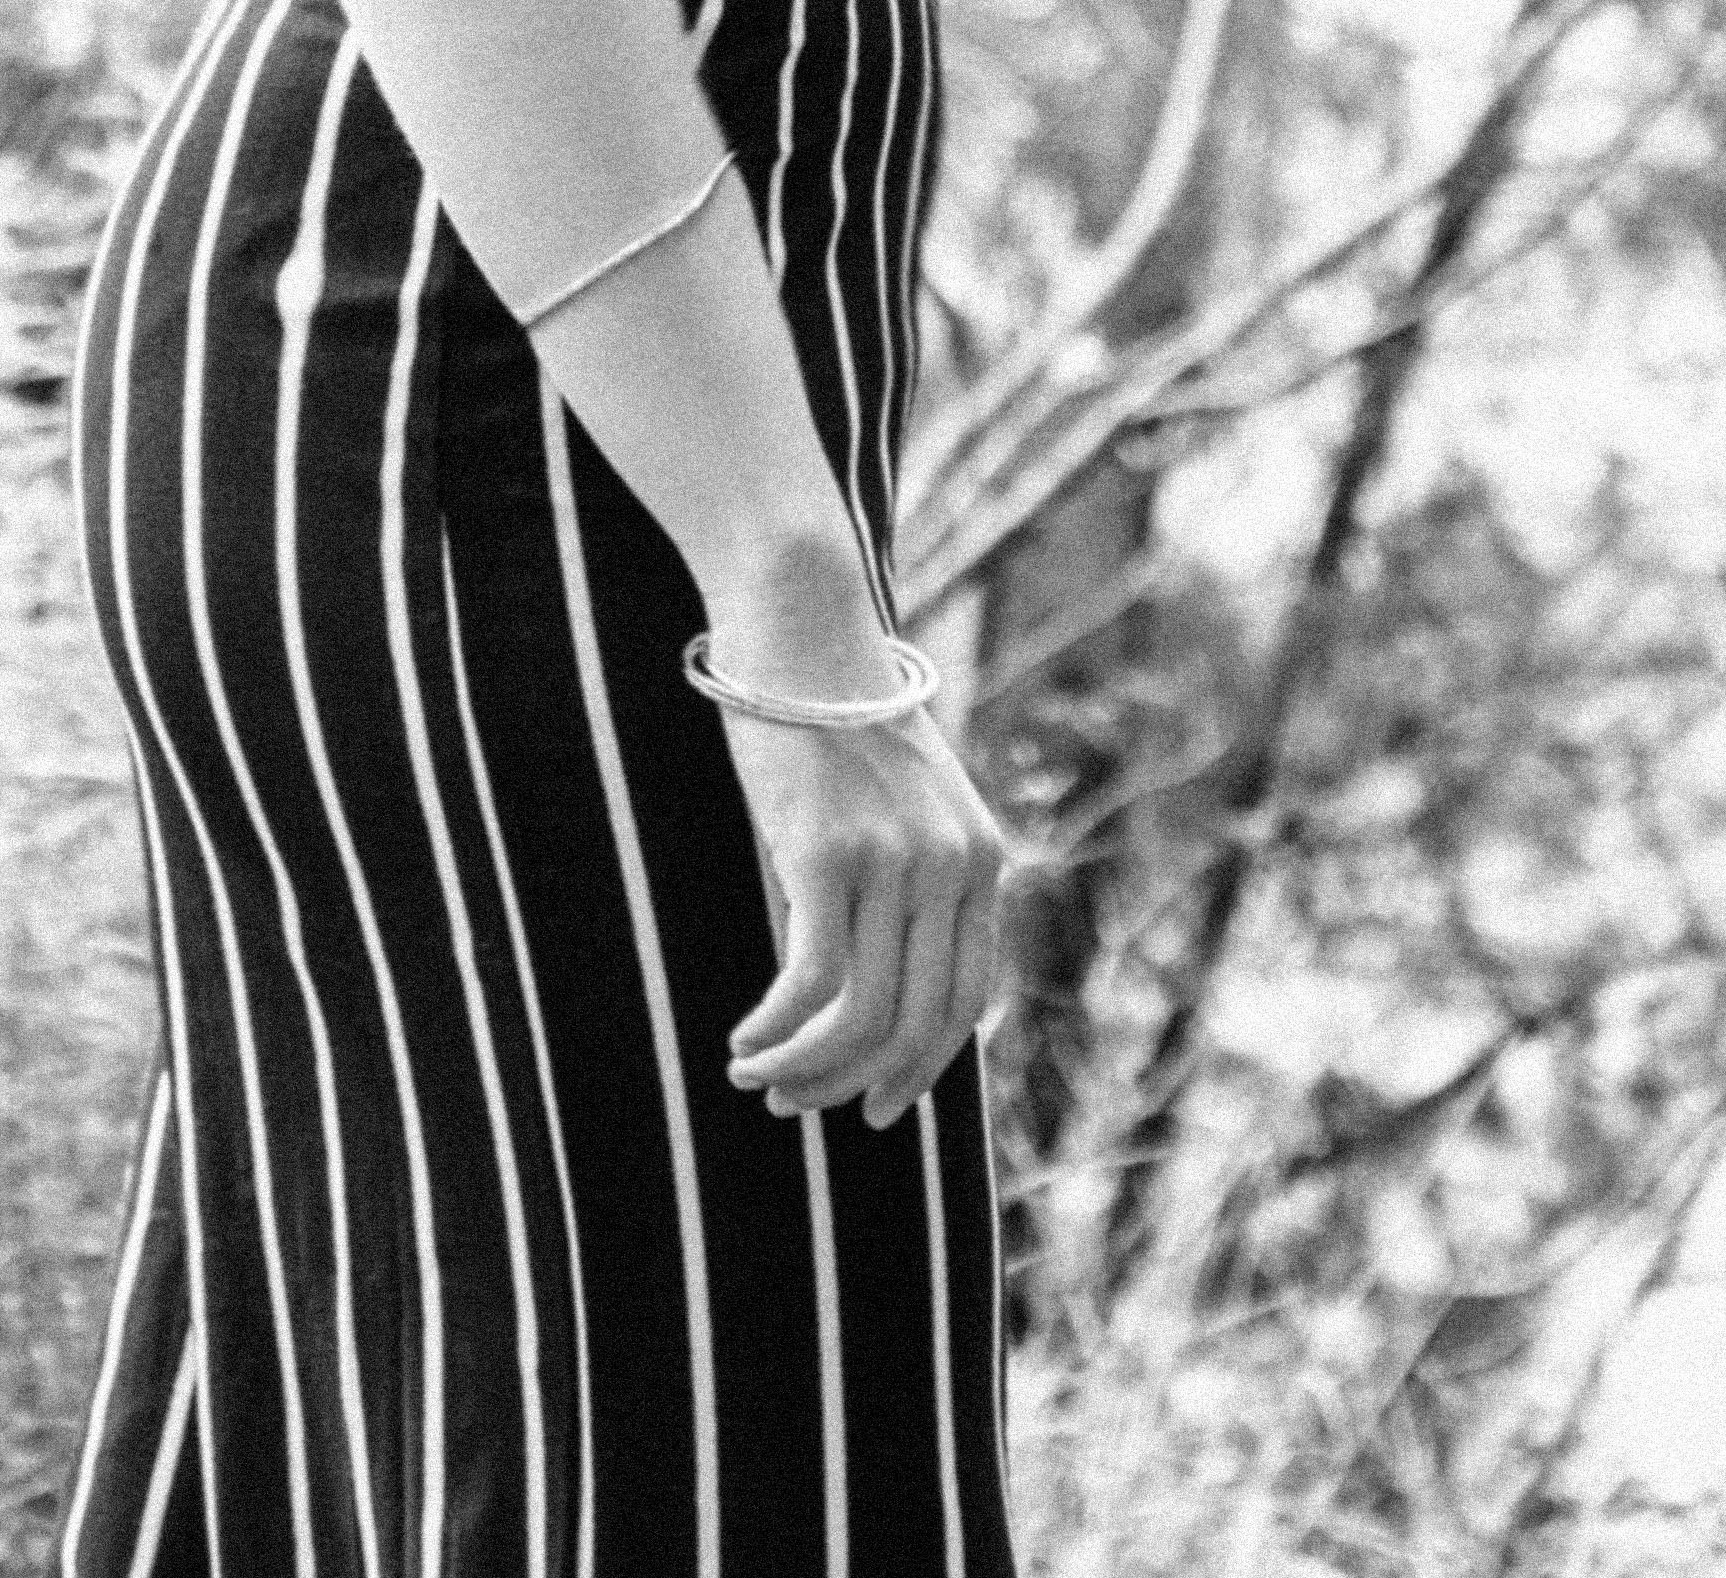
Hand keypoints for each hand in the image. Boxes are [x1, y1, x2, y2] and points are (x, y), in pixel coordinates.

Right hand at [718, 694, 1009, 1134]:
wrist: (802, 619)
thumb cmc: (836, 711)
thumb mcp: (901, 799)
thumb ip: (911, 877)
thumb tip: (876, 993)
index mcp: (981, 859)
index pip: (963, 1005)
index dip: (916, 1072)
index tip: (870, 1105)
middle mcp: (952, 865)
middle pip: (912, 1026)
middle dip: (849, 1084)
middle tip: (791, 1102)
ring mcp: (893, 860)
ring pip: (859, 1018)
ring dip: (802, 1067)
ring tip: (753, 1073)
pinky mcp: (826, 851)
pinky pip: (810, 983)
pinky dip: (776, 1030)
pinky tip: (744, 1036)